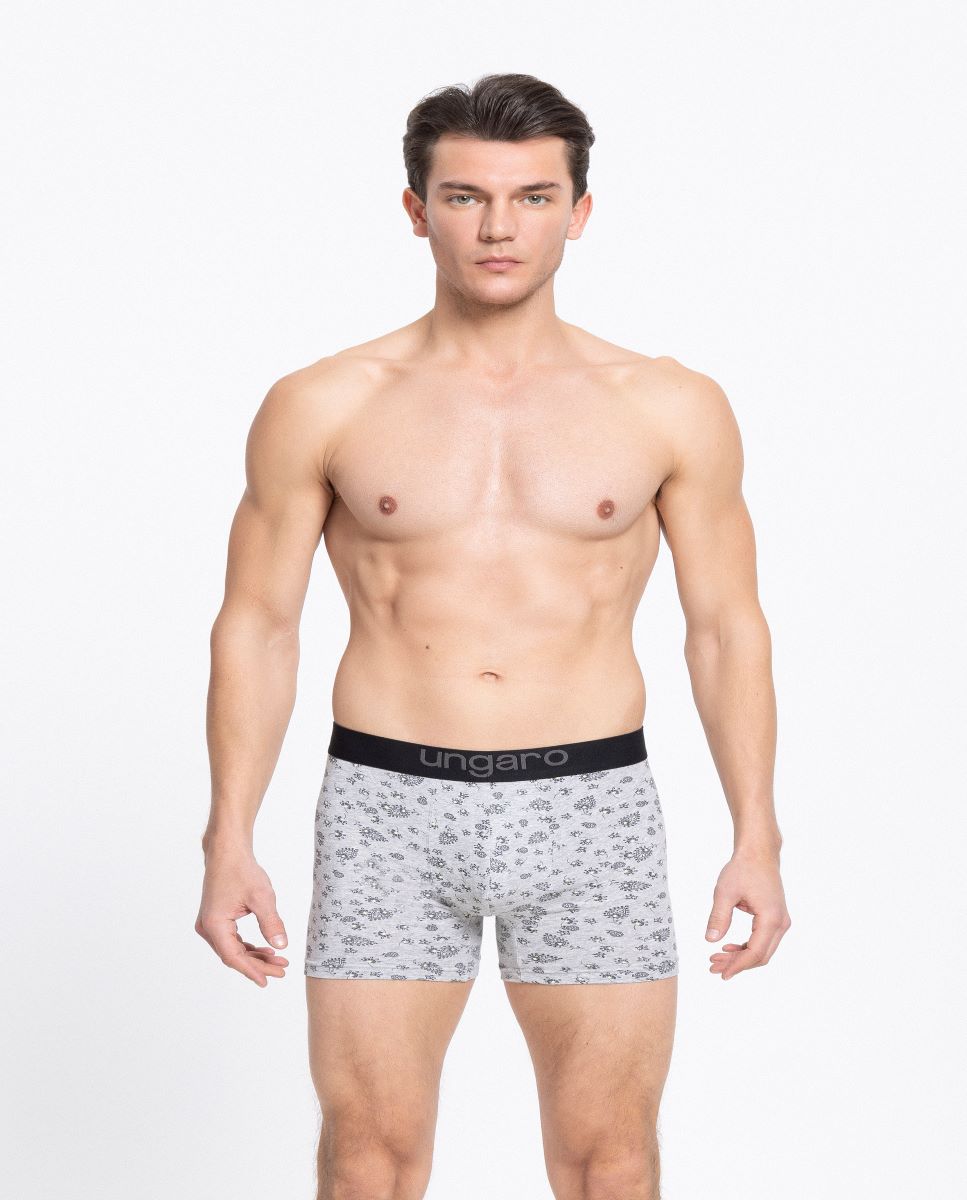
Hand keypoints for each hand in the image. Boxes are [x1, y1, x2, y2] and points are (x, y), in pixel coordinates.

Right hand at [195, 840, 289, 986]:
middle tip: (282, 970)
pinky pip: (231, 940)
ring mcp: (209, 924)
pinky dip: (248, 946)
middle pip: (233, 955)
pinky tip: (265, 949)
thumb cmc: (242, 870)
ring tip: (278, 961)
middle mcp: (207, 928)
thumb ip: (271, 923)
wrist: (227, 851)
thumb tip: (281, 946)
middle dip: (258, 964)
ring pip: (233, 949)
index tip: (267, 981)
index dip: (252, 970)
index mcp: (215, 925)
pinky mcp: (215, 918)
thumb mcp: (262, 897)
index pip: (233, 957)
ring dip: (254, 956)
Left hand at [705, 846, 790, 980]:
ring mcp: (781, 921)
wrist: (758, 853)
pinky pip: (763, 940)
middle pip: (760, 955)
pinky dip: (746, 947)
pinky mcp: (776, 918)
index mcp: (771, 919)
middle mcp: (781, 923)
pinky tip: (728, 948)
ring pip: (762, 950)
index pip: (755, 952)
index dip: (738, 966)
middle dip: (737, 964)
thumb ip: (719, 917)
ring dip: (741, 957)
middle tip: (713, 967)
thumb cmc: (743, 869)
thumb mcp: (725, 892)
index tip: (721, 974)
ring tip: (716, 959)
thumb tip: (710, 940)